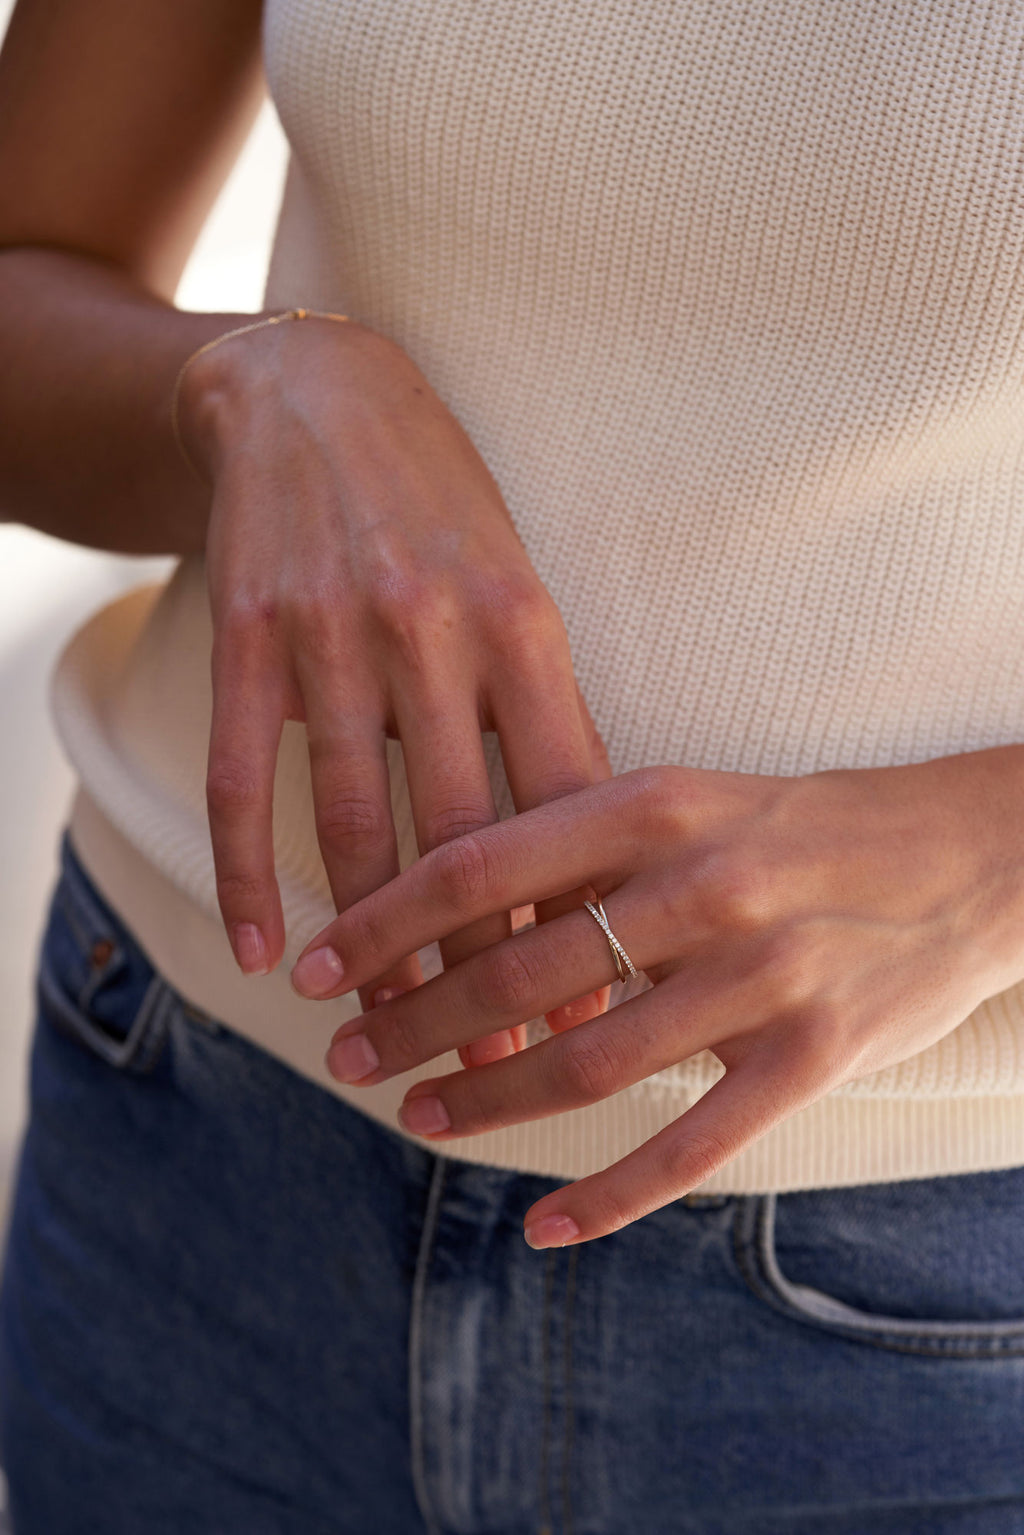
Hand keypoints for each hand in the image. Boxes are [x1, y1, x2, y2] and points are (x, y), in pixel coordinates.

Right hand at [177, 313, 610, 1046]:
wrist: (316, 395)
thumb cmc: (442, 506)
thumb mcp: (519, 585)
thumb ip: (547, 704)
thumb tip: (585, 843)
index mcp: (521, 622)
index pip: (560, 801)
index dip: (575, 913)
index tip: (590, 1005)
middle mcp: (430, 631)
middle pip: (460, 834)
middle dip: (481, 962)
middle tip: (498, 1059)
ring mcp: (330, 634)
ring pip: (350, 821)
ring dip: (369, 941)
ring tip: (387, 1028)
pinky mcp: (245, 636)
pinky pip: (240, 777)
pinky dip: (248, 873)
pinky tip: (265, 952)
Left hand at [289, 749, 1023, 1242]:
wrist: (966, 854)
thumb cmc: (802, 825)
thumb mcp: (692, 796)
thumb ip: (584, 841)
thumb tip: (452, 900)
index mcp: (656, 804)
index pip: (480, 865)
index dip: (382, 922)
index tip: (313, 966)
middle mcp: (701, 885)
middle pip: (517, 972)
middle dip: (411, 1022)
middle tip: (347, 1056)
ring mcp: (761, 975)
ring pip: (586, 1062)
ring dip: (484, 1101)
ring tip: (418, 1117)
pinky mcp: (812, 1056)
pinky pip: (690, 1145)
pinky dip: (607, 1196)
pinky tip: (543, 1225)